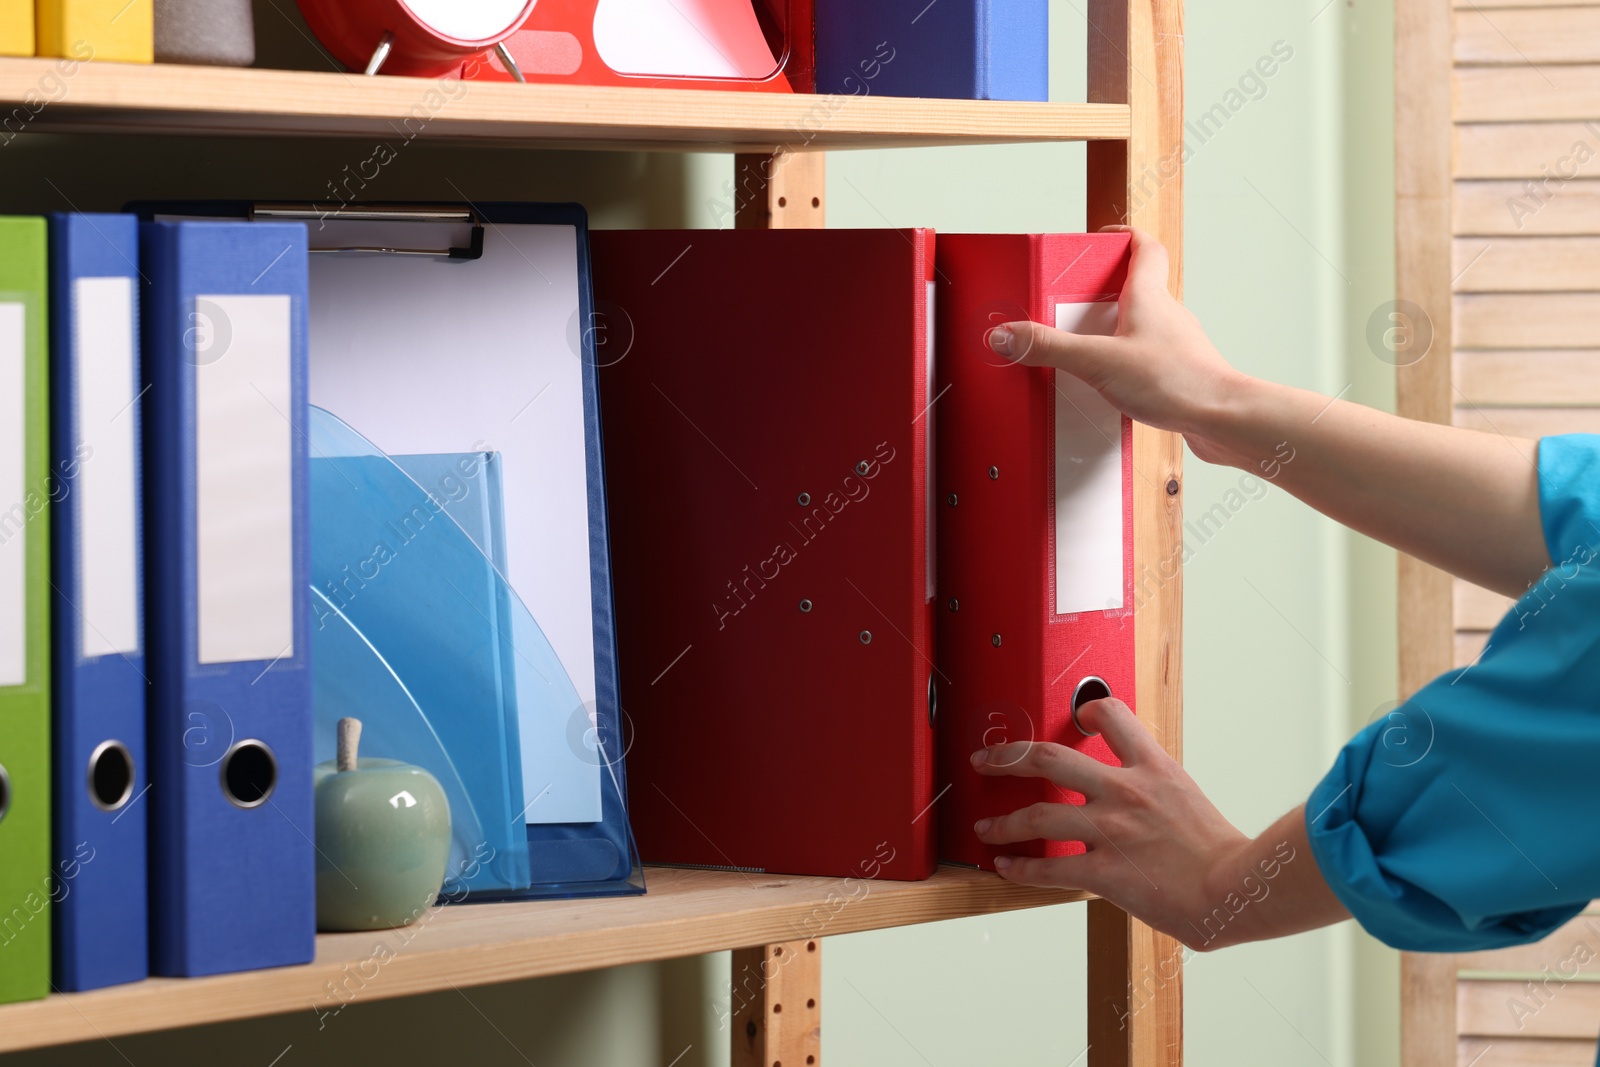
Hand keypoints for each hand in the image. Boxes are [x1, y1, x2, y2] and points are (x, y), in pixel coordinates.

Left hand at [971, 698, 1345, 950]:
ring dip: (1004, 822)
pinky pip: (1050, 870)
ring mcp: (1111, 831)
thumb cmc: (1222, 854)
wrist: (1236, 889)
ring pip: (1038, 815)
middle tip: (987, 760)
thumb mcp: (1190, 800)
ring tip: (986, 827)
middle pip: (1049, 757)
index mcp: (1153, 768)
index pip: (1112, 716)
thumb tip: (1143, 799)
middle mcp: (1125, 792)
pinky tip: (1007, 867)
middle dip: (1008, 757)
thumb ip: (1157, 792)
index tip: (1072, 712)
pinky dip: (1021, 869)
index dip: (1086, 708)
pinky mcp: (1104, 872)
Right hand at [986, 227, 1249, 467]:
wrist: (1222, 419)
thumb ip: (1050, 347)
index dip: (1121, 237)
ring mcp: (1174, 346)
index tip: (1098, 240)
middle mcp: (1166, 315)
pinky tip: (1105, 389)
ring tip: (1080, 351)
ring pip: (1138, 327)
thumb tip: (1008, 334)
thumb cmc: (1178, 382)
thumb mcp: (1098, 361)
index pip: (1143, 248)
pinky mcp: (1176, 376)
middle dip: (1101, 292)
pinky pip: (1144, 362)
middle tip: (1070, 303)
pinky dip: (1122, 367)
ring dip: (1110, 333)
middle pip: (1134, 288)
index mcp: (1149, 296)